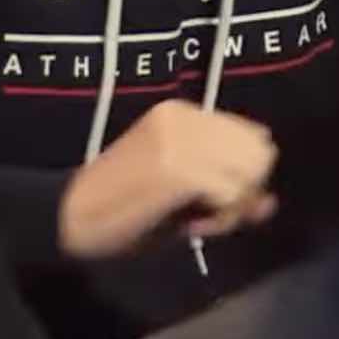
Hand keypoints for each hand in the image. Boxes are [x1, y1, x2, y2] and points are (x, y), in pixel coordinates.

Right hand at [56, 99, 277, 258]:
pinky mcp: (178, 169)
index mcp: (184, 113)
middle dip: (245, 190)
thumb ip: (228, 192)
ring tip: (196, 219)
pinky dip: (219, 219)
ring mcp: (181, 140)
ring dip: (232, 207)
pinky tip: (188, 226)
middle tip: (206, 213)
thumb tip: (270, 203)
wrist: (68, 216)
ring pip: (251, 172)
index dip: (245, 174)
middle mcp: (185, 117)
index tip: (214, 200)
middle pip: (261, 153)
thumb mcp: (182, 194)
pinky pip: (232, 196)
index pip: (254, 136)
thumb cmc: (123, 208)